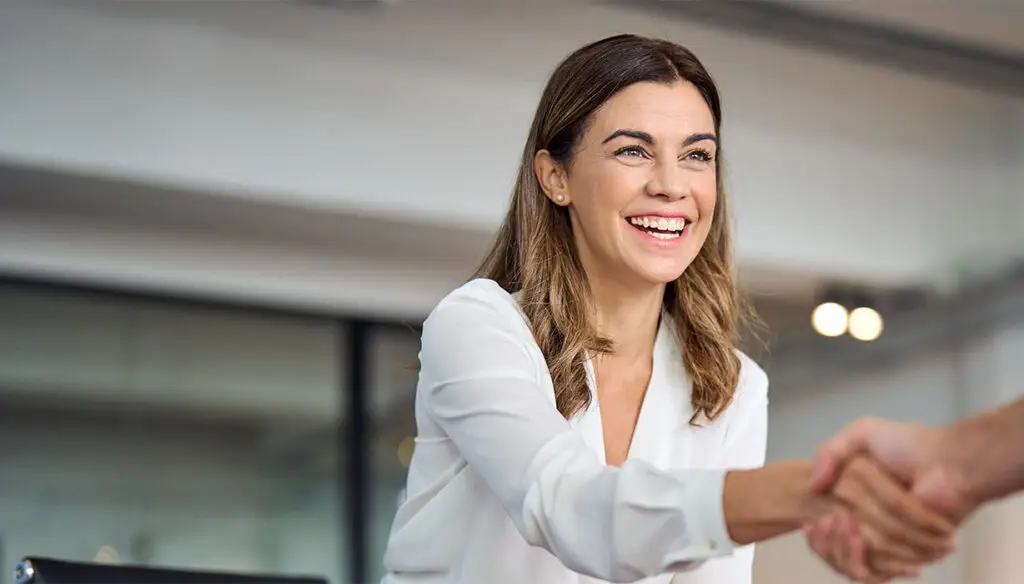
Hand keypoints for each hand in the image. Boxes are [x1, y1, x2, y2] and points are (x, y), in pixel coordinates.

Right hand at [805, 419, 976, 581]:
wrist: (949, 465)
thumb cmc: (909, 446)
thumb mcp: (862, 433)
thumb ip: (829, 452)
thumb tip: (812, 486)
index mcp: (857, 499)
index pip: (825, 527)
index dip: (816, 533)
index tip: (809, 522)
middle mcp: (870, 522)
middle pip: (835, 550)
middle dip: (828, 542)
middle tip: (830, 521)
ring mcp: (888, 540)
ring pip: (852, 563)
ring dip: (843, 550)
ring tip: (848, 529)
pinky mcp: (906, 554)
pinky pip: (877, 569)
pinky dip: (865, 561)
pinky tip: (859, 541)